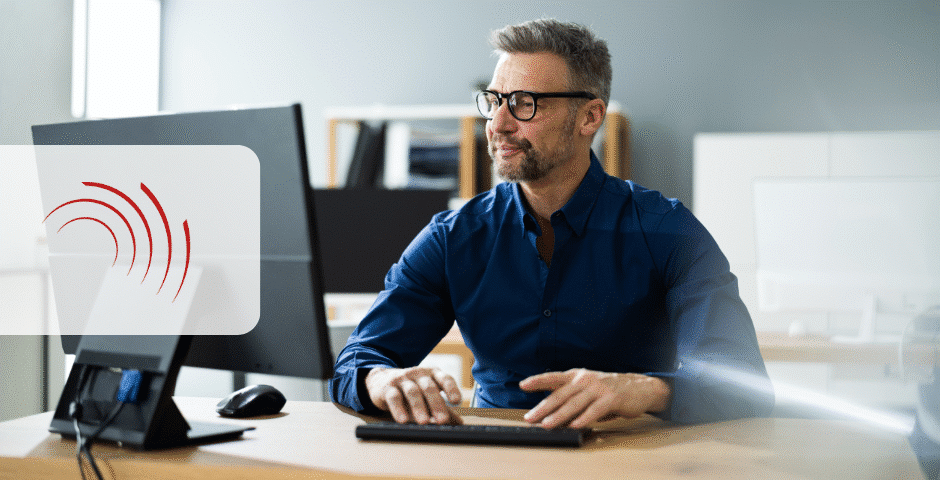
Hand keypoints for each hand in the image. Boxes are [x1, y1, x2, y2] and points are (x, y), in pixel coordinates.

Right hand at [364, 366, 462, 424]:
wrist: (382, 380)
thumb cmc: (411, 389)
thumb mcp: (427, 395)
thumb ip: (443, 407)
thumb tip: (459, 423)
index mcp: (432, 374)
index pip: (444, 378)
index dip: (451, 389)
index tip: (457, 401)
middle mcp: (418, 373)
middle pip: (429, 387)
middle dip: (436, 404)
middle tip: (442, 420)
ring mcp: (402, 379)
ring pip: (412, 392)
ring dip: (419, 407)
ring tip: (423, 422)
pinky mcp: (388, 387)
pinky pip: (394, 397)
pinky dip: (398, 409)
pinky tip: (403, 420)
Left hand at [519, 369, 670, 428]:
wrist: (639, 387)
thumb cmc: (609, 390)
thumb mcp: (587, 388)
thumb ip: (571, 397)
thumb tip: (551, 413)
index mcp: (577, 376)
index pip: (553, 377)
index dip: (538, 381)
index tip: (523, 385)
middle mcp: (585, 380)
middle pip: (560, 394)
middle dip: (543, 407)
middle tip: (531, 418)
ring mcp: (598, 388)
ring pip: (574, 403)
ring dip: (559, 416)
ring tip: (547, 425)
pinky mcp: (611, 398)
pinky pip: (595, 410)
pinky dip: (584, 418)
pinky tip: (575, 426)